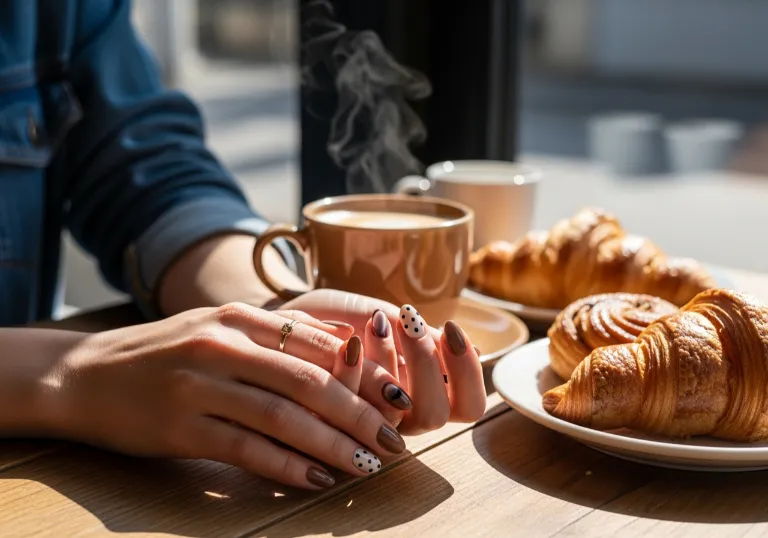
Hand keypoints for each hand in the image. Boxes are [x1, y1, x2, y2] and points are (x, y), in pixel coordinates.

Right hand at [38, 303, 408, 489]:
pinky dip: (287, 466)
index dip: (364, 375)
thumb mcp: (219, 327)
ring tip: (368, 464)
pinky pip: (247, 450)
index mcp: (239, 318)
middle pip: (309, 382)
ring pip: (284, 418)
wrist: (83, 375)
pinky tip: (317, 479)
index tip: (395, 399)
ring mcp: (199, 386)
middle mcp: (222, 345)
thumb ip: (277, 335)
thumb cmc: (164, 353)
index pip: (318, 345)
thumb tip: (344, 347)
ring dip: (333, 445)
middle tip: (394, 439)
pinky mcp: (180, 428)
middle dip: (359, 413)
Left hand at [279, 290, 486, 433]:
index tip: (451, 329)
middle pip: (436, 415)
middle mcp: (397, 419)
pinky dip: (354, 372)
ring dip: (392, 366)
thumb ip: (409, 331)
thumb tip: (458, 342)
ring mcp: (363, 428)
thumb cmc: (330, 319)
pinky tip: (351, 339)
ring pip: (394, 419)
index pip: (468, 404)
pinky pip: (349, 413)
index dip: (468, 373)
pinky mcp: (327, 430)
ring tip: (378, 322)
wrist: (274, 326)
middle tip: (409, 321)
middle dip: (428, 364)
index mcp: (421, 393)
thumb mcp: (373, 313)